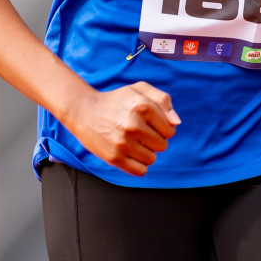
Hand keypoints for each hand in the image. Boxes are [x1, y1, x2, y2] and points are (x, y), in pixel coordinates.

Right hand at [63, 82, 179, 176]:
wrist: (84, 111)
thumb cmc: (116, 100)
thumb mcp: (139, 90)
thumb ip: (163, 101)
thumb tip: (176, 123)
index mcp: (142, 106)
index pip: (170, 130)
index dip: (163, 128)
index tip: (150, 124)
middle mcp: (133, 124)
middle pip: (162, 145)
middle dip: (154, 140)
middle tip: (138, 132)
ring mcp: (123, 142)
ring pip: (152, 159)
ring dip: (145, 152)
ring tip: (132, 141)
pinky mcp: (114, 158)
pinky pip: (140, 171)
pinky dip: (138, 165)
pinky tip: (129, 153)